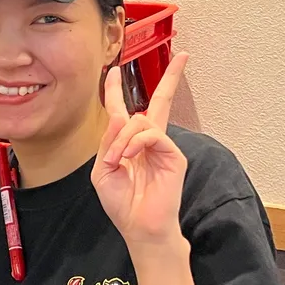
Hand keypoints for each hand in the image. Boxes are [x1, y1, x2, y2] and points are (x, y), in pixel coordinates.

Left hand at [91, 53, 189, 250]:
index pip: (125, 111)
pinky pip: (153, 134)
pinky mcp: (174, 155)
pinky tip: (128, 157)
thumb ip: (108, 142)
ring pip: (141, 121)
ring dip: (122, 138)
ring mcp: (164, 147)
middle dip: (171, 78)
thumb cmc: (121, 203)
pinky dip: (135, 143)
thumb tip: (119, 115)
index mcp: (130, 144)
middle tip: (182, 56)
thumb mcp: (102, 170)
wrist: (138, 227)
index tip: (114, 71)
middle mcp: (149, 141)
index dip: (118, 90)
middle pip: (160, 101)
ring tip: (117, 160)